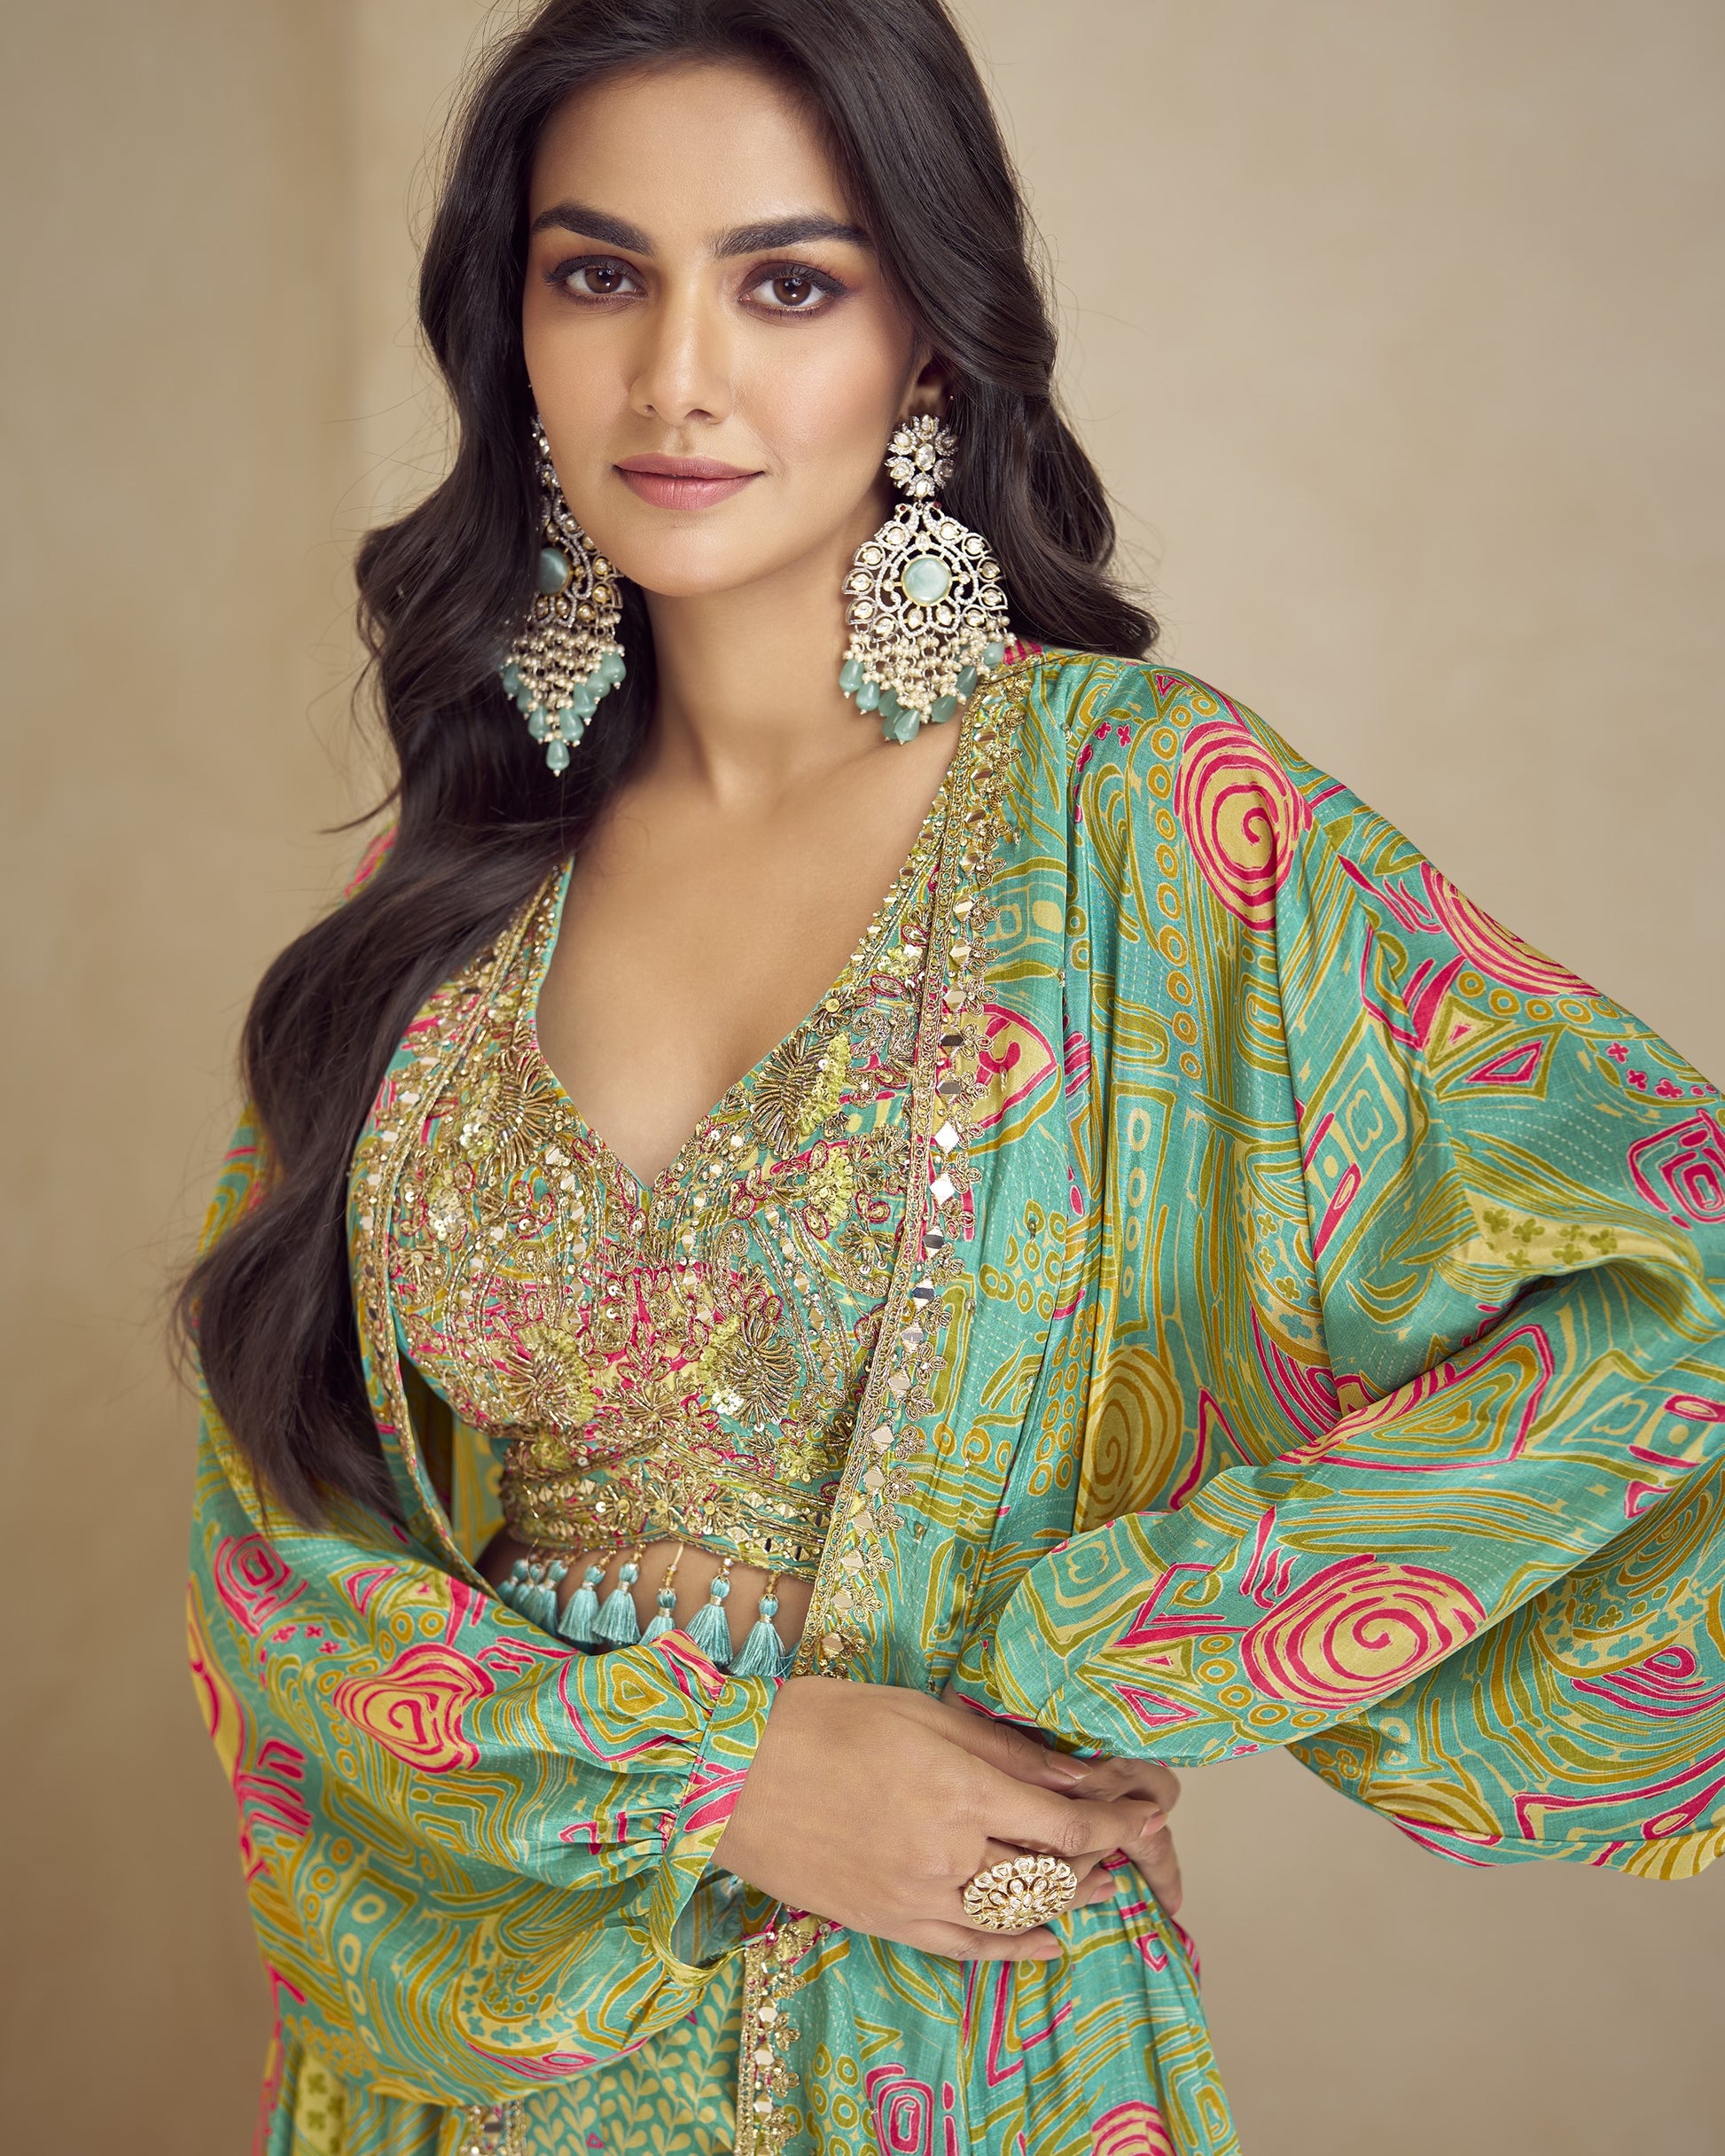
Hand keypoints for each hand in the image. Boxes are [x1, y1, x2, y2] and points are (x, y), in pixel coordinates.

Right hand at [713, 1677, 1167, 1962]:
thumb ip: (1003, 1749)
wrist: (737, 1774)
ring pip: (1017, 1915)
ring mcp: (918, 1898)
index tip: (1148, 1811)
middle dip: (1099, 1858)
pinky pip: (969, 1949)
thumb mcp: (923, 1712)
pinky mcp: (890, 1923)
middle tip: (1128, 1843)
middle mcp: (948, 1854)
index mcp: (960, 1790)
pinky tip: (1046, 1940)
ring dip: (1067, 1901)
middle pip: (1050, 1872)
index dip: (1117, 1820)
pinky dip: (1015, 1948)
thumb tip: (1075, 1773)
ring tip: (1099, 1884)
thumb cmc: (826, 1722)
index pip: (1066, 1821)